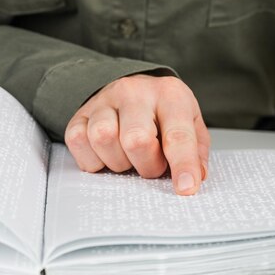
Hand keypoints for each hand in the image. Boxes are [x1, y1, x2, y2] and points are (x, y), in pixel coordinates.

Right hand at [64, 74, 209, 195]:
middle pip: (136, 140)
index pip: (177, 135)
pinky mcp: (80, 114)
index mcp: (170, 95)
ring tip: (130, 157)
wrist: (134, 86)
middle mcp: (135, 93)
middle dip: (148, 165)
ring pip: (104, 140)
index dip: (182, 165)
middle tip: (153, 164)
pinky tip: (109, 154)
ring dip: (120, 162)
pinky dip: (94, 160)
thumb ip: (196, 150)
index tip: (186, 188)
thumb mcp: (191, 122)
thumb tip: (195, 176)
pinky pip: (79, 143)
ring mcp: (104, 101)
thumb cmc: (165, 110)